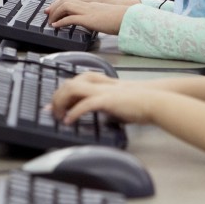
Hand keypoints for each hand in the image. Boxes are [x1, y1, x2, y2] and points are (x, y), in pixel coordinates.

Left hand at [43, 0, 129, 33]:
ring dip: (55, 14)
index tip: (53, 6)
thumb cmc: (120, 16)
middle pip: (65, 0)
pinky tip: (56, 26)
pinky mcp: (88, 19)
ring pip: (65, 7)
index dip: (60, 0)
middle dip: (54, 6)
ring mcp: (87, 10)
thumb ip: (96, 12)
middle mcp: (88, 2)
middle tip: (47, 13)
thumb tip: (90, 19)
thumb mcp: (105, 12)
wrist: (128, 16)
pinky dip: (60, 22)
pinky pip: (69, 18)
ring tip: (50, 21)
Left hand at [51, 74, 166, 124]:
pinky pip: (85, 104)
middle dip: (56, 98)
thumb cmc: (136, 103)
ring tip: (59, 116)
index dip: (60, 94)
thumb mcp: (113, 102)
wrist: (153, 102)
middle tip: (52, 113)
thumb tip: (88, 113)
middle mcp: (98, 83)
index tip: (52, 106)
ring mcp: (102, 90)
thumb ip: (99, 104)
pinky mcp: (107, 100)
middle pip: (68, 84)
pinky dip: (74, 112)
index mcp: (99, 82)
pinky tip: (69, 121)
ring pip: (73, 89)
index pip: (73, 83)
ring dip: (61, 102)